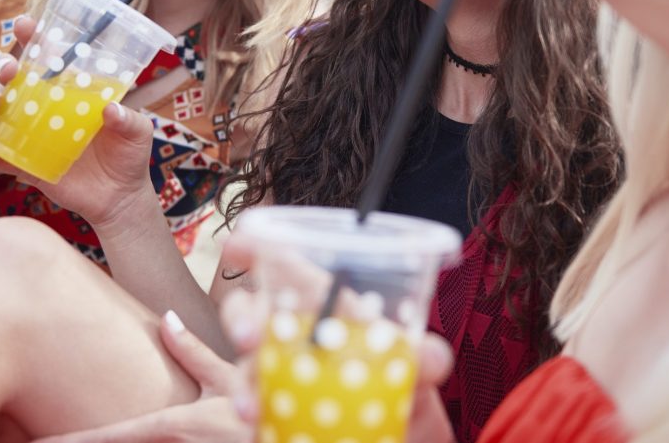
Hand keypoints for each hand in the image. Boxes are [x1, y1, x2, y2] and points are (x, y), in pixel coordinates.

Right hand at [0, 16, 157, 228]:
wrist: (119, 198)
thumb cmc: (129, 156)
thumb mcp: (137, 133)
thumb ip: (129, 120)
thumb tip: (111, 110)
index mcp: (72, 92)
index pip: (49, 58)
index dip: (34, 39)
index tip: (25, 25)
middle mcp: (47, 108)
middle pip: (16, 79)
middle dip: (5, 67)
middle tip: (7, 69)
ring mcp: (32, 135)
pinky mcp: (25, 164)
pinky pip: (0, 157)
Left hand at [33, 312, 251, 442]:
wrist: (297, 434)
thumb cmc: (265, 408)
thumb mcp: (230, 377)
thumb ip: (193, 352)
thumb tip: (167, 318)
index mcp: (173, 425)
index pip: (106, 437)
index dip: (64, 441)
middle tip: (34, 441)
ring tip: (70, 438)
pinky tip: (131, 440)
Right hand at [218, 232, 456, 442]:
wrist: (403, 434)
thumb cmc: (403, 386)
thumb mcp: (418, 370)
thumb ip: (424, 359)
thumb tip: (432, 357)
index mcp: (327, 305)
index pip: (287, 264)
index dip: (256, 246)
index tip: (236, 244)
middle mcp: (295, 332)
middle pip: (251, 308)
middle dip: (241, 317)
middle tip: (250, 339)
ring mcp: (278, 371)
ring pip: (243, 361)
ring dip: (243, 379)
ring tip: (251, 407)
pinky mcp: (274, 407)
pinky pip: (251, 404)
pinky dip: (250, 412)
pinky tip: (257, 425)